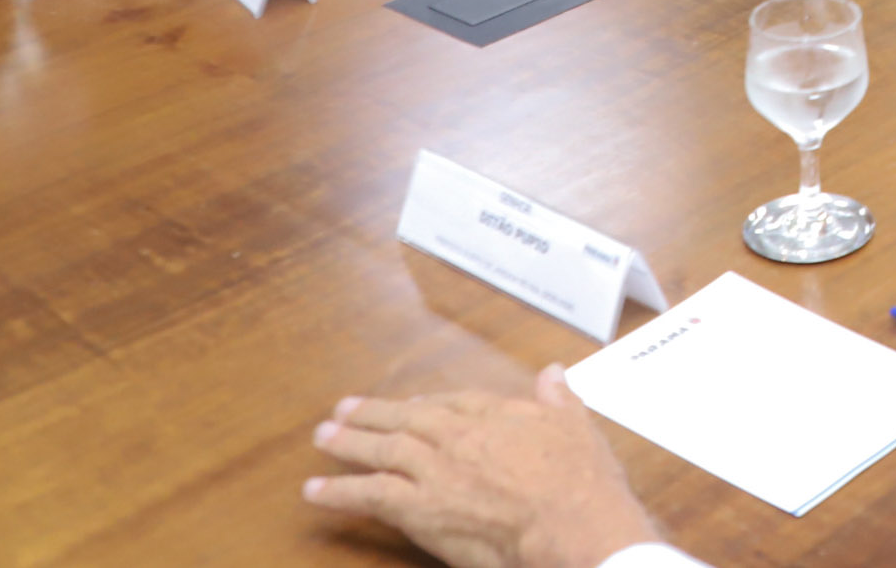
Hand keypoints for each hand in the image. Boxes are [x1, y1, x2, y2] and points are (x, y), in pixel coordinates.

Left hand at [303, 372, 661, 567]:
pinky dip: (340, 492)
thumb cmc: (580, 482)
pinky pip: (370, 496)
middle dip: (374, 414)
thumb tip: (554, 373)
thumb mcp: (578, 427)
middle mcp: (458, 436)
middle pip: (407, 418)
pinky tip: (315, 491)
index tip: (410, 404)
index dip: (427, 404)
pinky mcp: (420, 509)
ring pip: (382, 451)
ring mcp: (435, 471)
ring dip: (349, 443)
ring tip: (322, 437)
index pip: (451, 402)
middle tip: (345, 409)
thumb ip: (559, 398)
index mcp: (495, 414)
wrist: (569, 522)